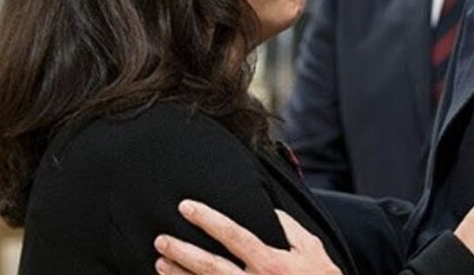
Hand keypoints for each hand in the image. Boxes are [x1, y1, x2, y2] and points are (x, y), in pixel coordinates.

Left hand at [153, 200, 340, 274]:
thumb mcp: (313, 250)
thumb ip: (290, 228)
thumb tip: (269, 209)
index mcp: (272, 262)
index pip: (233, 235)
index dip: (207, 220)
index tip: (186, 207)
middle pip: (210, 265)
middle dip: (182, 251)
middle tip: (160, 239)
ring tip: (160, 262)